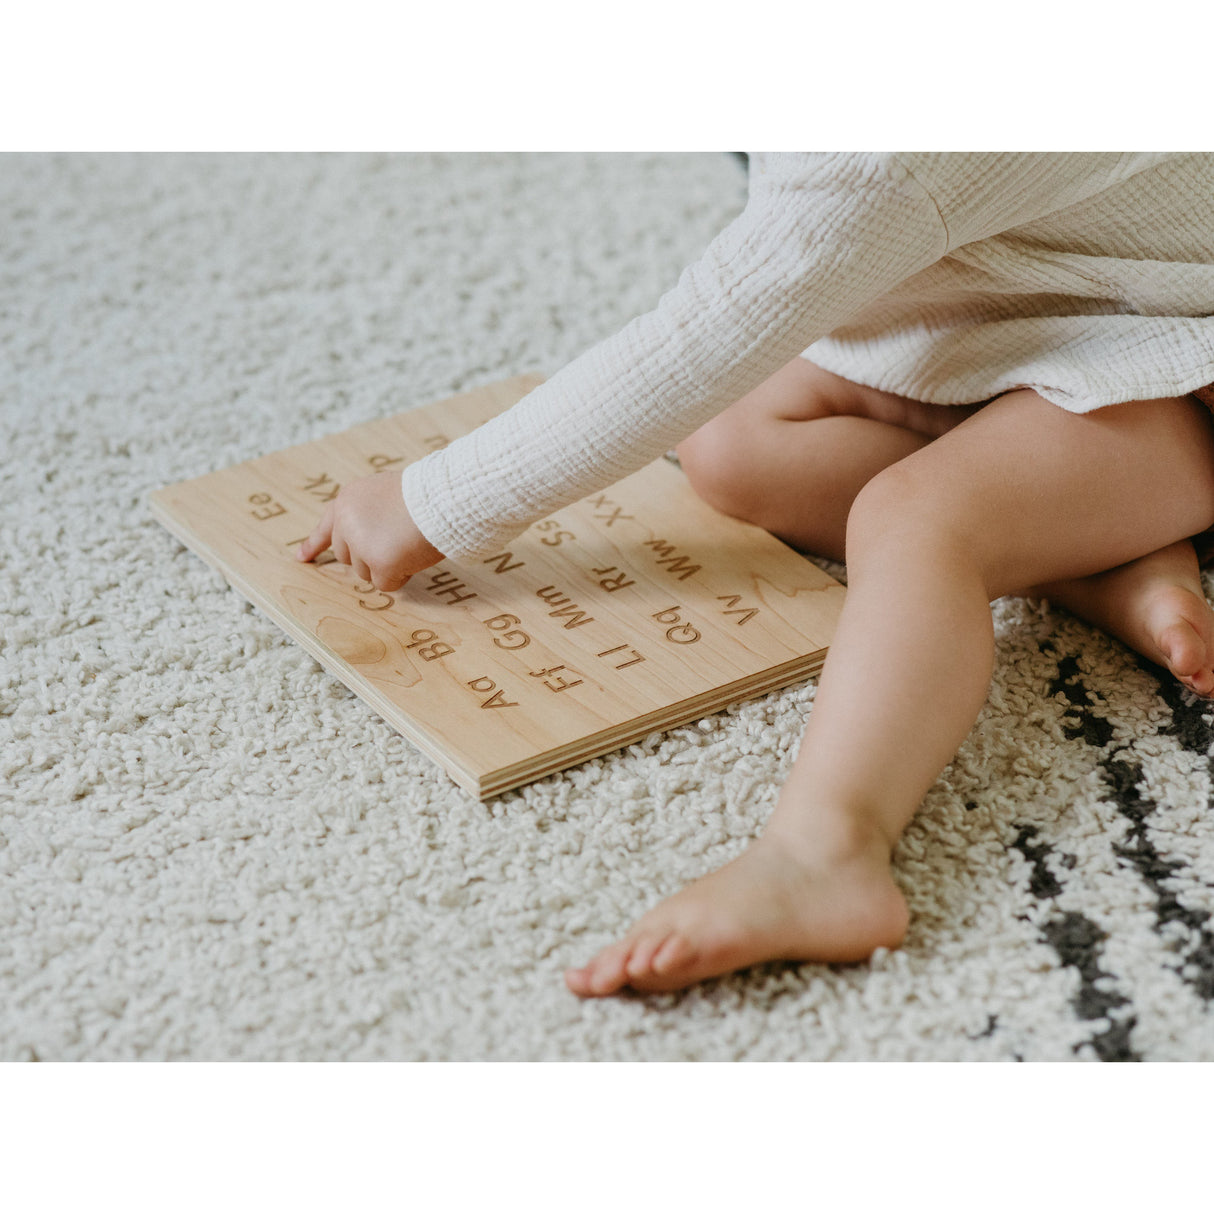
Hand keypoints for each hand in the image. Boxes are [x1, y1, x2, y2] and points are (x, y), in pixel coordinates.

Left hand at [296, 471, 444, 590]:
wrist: (441, 499)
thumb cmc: (425, 495)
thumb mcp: (386, 494)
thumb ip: (369, 513)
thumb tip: (368, 544)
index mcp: (348, 500)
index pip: (326, 527)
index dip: (314, 544)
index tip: (301, 558)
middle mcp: (347, 522)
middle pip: (347, 556)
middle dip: (369, 556)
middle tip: (396, 542)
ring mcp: (360, 543)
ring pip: (366, 572)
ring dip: (388, 565)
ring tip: (408, 543)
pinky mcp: (379, 563)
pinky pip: (386, 584)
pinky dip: (401, 576)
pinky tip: (413, 556)